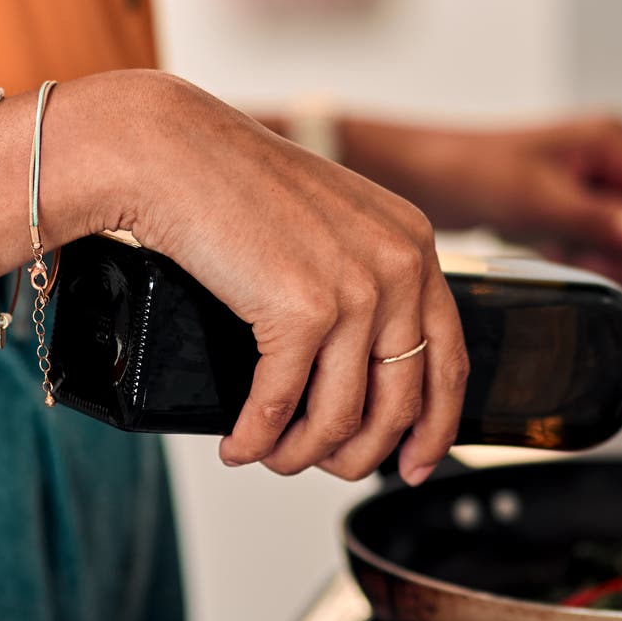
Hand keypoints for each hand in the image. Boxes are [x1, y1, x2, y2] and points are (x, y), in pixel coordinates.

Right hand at [68, 71, 468, 484]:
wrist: (172, 151)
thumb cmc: (232, 181)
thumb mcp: (330, 223)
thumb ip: (361, 278)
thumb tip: (360, 366)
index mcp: (412, 244)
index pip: (449, 359)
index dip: (435, 426)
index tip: (416, 462)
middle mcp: (398, 267)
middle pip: (401, 402)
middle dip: (360, 454)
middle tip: (327, 469)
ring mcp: (355, 290)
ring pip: (343, 416)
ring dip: (302, 454)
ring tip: (271, 456)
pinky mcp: (301, 311)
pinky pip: (282, 406)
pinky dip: (257, 437)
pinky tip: (239, 445)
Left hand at [343, 113, 621, 288]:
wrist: (425, 176)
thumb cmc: (473, 170)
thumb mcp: (540, 202)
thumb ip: (598, 220)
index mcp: (614, 140)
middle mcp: (611, 156)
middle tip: (584, 255)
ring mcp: (593, 180)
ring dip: (600, 254)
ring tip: (558, 245)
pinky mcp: (574, 202)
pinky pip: (598, 240)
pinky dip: (579, 252)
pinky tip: (547, 243)